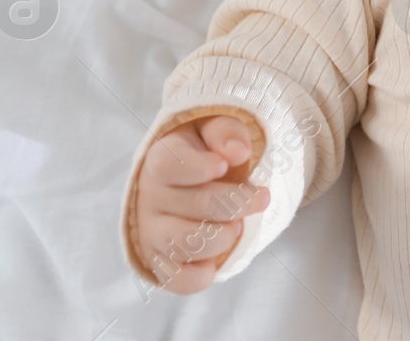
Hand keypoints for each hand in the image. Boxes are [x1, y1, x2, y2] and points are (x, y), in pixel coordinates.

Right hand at [133, 114, 268, 293]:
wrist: (188, 183)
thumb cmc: (205, 153)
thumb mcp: (213, 130)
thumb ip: (225, 132)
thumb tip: (238, 151)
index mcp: (161, 159)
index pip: (169, 164)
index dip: (200, 167)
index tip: (225, 165)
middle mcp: (150, 198)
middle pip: (195, 205)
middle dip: (238, 202)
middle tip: (260, 197)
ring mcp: (153, 233)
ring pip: (186, 244)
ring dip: (224, 236)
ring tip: (239, 226)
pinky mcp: (160, 263)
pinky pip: (179, 280)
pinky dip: (204, 274)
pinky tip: (219, 256)